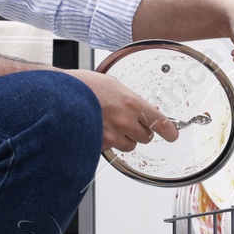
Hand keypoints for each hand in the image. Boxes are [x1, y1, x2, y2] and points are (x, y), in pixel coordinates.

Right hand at [65, 69, 180, 151]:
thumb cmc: (85, 86)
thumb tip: (148, 108)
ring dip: (126, 138)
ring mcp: (112, 135)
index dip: (169, 131)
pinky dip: (110, 142)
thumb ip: (133, 100)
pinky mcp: (99, 144)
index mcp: (132, 103)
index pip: (160, 122)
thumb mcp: (115, 85)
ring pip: (130, 145)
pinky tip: (100, 128)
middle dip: (141, 130)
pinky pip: (112, 148)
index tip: (173, 135)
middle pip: (147, 137)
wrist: (60, 95)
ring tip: (113, 125)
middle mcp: (125, 121)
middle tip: (131, 122)